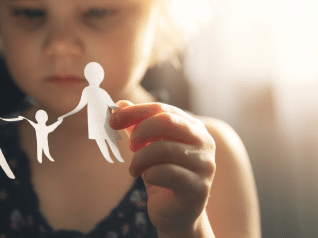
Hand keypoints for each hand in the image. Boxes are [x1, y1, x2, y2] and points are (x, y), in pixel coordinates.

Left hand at [110, 101, 215, 236]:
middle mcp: (204, 142)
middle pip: (166, 121)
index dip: (134, 112)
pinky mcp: (198, 188)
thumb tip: (120, 105)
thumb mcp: (147, 147)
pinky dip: (150, 174)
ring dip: (140, 158)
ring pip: (164, 148)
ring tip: (134, 169)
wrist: (176, 213)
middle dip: (140, 131)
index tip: (112, 120)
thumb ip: (137, 125)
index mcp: (193, 127)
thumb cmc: (163, 175)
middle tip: (130, 146)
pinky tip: (148, 179)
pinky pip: (167, 173)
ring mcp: (205, 165)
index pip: (162, 109)